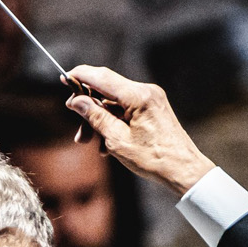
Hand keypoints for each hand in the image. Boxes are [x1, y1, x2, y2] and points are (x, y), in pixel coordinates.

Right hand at [61, 65, 213, 194]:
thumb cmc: (154, 158)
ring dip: (100, 122)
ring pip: (114, 103)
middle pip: (105, 92)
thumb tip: (75, 101)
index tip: (63, 79)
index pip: (102, 77)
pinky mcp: (152, 108)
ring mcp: (150, 99)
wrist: (183, 170)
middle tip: (78, 134)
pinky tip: (108, 145)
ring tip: (92, 145)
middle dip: (89, 111)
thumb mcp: (117, 140)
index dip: (80, 76)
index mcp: (138, 96)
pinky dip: (113, 123)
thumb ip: (95, 117)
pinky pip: (125, 110)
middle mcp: (145, 91)